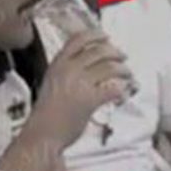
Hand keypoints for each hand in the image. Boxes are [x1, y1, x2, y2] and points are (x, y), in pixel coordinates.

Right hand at [32, 30, 131, 148]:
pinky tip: (123, 94)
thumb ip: (65, 73)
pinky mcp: (90, 100)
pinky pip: (113, 88)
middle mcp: (68, 70)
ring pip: (110, 67)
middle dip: (115, 52)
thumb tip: (86, 68)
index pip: (78, 40)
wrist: (42, 134)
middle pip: (98, 50)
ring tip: (128, 75)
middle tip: (122, 57)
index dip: (95, 35)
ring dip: (123, 70)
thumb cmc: (45, 115)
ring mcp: (79, 84)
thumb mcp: (50, 84)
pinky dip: (122, 90)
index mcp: (57, 64)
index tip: (105, 37)